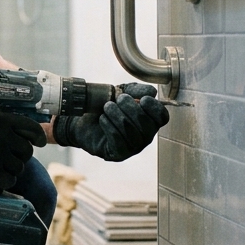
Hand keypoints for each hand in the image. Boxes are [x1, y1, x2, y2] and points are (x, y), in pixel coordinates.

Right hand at [0, 109, 46, 187]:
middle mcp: (4, 136)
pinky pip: (9, 180)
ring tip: (1, 168)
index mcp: (3, 120)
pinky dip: (5, 180)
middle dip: (21, 156)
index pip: (31, 128)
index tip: (39, 143)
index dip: (38, 137)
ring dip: (12, 169)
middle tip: (12, 158)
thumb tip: (11, 127)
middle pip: (27, 151)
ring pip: (19, 167)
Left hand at [53, 83, 168, 160]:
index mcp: (149, 120)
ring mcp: (132, 146)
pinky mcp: (118, 153)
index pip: (162, 117)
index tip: (142, 99)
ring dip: (118, 116)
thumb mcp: (121, 92)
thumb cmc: (106, 106)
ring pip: (132, 133)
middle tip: (117, 100)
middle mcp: (144, 135)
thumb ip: (136, 90)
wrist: (82, 118)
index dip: (155, 108)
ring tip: (107, 107)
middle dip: (131, 108)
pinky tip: (103, 119)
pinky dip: (110, 127)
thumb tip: (152, 92)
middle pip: (147, 125)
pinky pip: (119, 142)